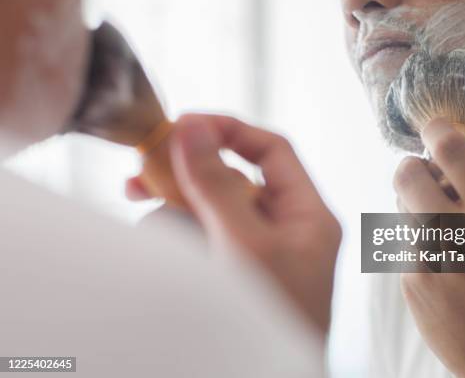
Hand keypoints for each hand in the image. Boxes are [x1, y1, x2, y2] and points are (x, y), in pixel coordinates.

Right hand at [162, 114, 340, 333]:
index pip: (272, 151)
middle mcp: (286, 230)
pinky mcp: (237, 275)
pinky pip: (205, 243)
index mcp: (307, 215)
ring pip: (212, 213)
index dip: (230, 129)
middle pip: (235, 180)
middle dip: (189, 176)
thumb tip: (193, 127)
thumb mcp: (245, 246)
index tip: (183, 126)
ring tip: (144, 215)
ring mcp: (260, 254)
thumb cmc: (274, 320)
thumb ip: (217, 187)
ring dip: (176, 213)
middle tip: (142, 174)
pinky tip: (159, 244)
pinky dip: (180, 239)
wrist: (271, 377)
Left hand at [394, 118, 464, 376]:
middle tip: (441, 179)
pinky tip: (450, 261)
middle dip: (419, 165)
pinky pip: (404, 242)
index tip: (440, 129)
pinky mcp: (408, 284)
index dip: (439, 129)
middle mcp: (451, 234)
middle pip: (405, 172)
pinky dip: (422, 238)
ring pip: (401, 207)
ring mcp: (423, 261)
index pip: (448, 149)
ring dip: (421, 204)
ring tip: (454, 228)